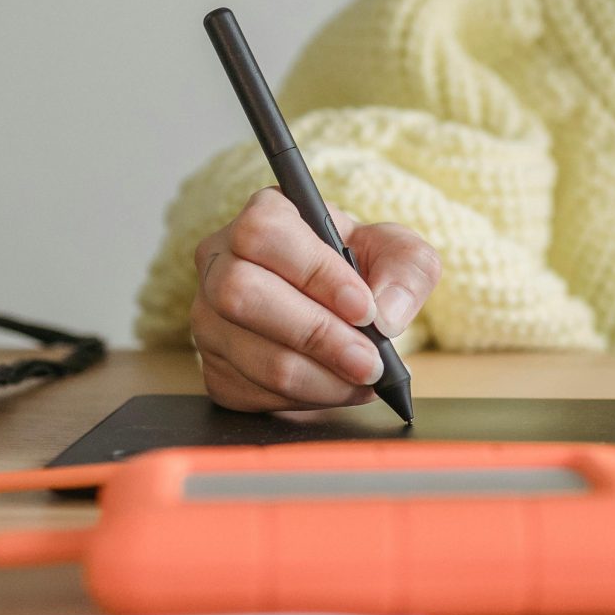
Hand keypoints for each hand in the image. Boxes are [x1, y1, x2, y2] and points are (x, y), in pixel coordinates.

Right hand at [191, 189, 440, 411]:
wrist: (339, 313)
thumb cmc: (360, 272)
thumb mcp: (397, 254)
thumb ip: (406, 269)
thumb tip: (387, 315)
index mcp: (264, 215)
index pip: (267, 234)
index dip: (315, 274)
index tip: (364, 309)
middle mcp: (220, 262)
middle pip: (243, 294)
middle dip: (316, 335)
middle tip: (369, 361)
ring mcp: (208, 318)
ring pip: (250, 353)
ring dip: (318, 377)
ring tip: (364, 380)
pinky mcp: (212, 367)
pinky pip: (249, 390)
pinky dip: (303, 399)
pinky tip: (336, 388)